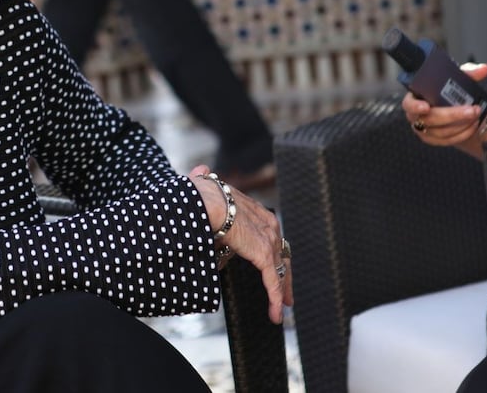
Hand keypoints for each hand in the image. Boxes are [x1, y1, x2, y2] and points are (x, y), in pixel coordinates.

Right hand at [190, 165, 293, 323]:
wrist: (206, 200)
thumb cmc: (202, 195)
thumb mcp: (206, 190)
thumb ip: (206, 185)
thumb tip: (200, 173)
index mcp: (257, 211)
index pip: (272, 236)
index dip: (273, 253)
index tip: (273, 266)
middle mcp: (269, 225)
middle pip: (282, 255)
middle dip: (285, 277)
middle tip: (286, 296)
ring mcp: (268, 239)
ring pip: (279, 271)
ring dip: (280, 293)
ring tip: (279, 311)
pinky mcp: (264, 254)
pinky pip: (273, 281)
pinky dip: (275, 298)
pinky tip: (275, 313)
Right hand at [402, 62, 486, 146]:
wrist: (450, 106)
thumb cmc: (446, 91)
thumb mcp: (454, 79)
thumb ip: (468, 73)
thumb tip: (484, 69)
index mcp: (414, 98)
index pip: (408, 104)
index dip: (415, 106)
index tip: (426, 106)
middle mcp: (416, 116)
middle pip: (429, 119)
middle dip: (452, 115)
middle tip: (472, 110)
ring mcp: (423, 130)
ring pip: (441, 132)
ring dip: (461, 125)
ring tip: (476, 115)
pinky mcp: (433, 140)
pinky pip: (447, 141)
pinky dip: (462, 134)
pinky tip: (473, 125)